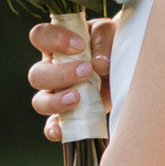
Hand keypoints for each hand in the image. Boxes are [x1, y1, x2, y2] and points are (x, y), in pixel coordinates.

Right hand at [28, 13, 113, 142]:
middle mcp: (51, 69)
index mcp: (56, 44)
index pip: (40, 36)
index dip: (54, 40)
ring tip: (77, 97)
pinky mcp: (69, 114)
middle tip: (86, 71)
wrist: (128, 65)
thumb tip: (98, 65)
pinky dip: (53, 129)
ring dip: (55, 101)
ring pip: (40, 101)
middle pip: (36, 74)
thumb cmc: (112, 44)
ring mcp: (57, 94)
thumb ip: (103, 44)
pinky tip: (61, 131)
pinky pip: (52, 125)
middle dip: (60, 74)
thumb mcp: (110, 35)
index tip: (80, 45)